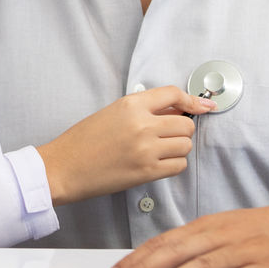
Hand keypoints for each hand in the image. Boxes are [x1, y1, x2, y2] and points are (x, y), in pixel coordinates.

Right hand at [36, 85, 213, 204]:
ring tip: (160, 150)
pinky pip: (178, 166)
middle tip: (169, 134)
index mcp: (131, 104)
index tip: (203, 106)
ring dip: (178, 148)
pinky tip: (158, 163)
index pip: (173, 94)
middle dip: (183, 129)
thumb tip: (175, 111)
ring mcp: (146, 149)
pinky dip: (174, 164)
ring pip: (185, 145)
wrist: (65, 167)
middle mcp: (142, 124)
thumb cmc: (84, 140)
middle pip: (186, 124)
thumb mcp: (112, 112)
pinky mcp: (146, 172)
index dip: (193, 101)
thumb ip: (143, 110)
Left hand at [103, 201, 268, 267]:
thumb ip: (191, 246)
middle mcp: (219, 236)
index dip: (136, 259)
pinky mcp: (266, 267)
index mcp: (205, 227)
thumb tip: (156, 263)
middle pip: (176, 252)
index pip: (163, 242)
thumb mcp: (220, 231)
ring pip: (204, 264)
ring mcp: (243, 251)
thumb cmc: (258, 230)